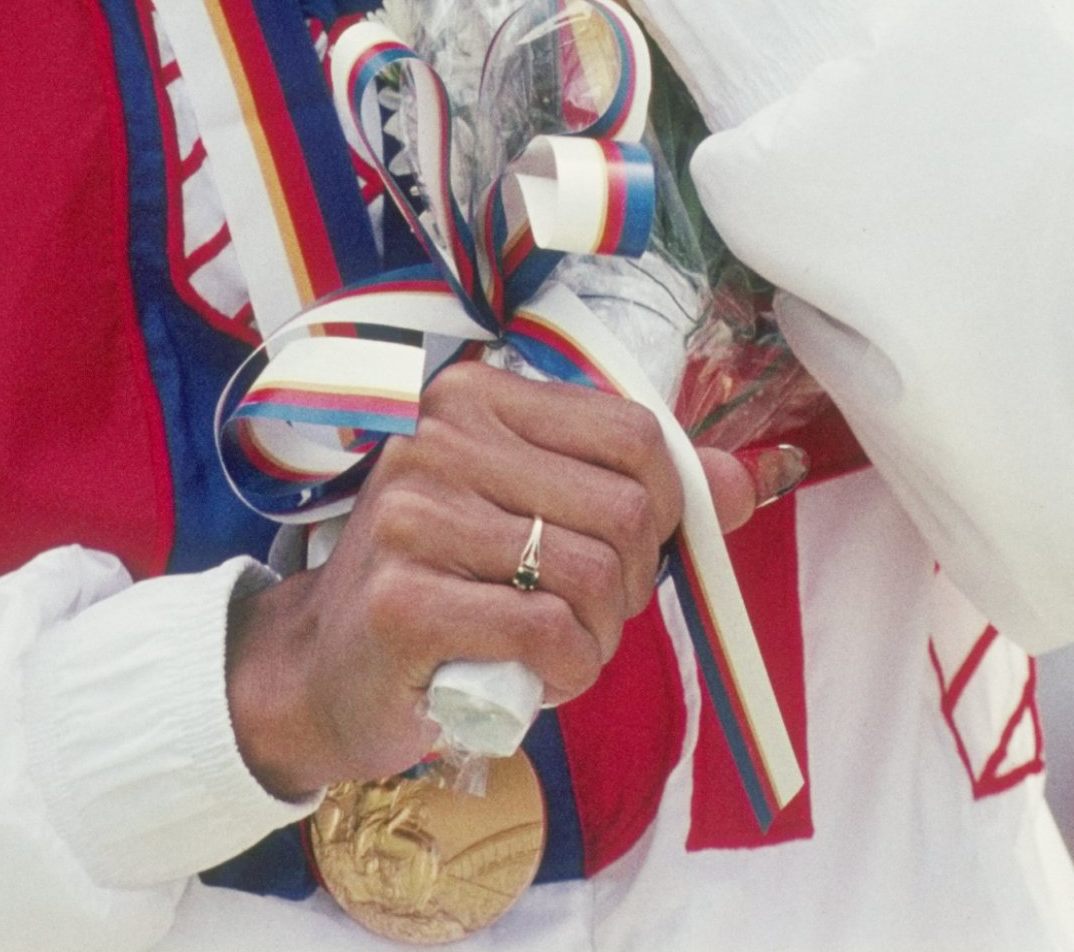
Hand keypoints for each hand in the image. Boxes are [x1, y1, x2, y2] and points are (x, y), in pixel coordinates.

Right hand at [224, 362, 754, 799]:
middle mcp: (440, 435)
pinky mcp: (403, 598)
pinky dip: (562, 673)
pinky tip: (525, 678)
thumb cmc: (446, 584)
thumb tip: (749, 479)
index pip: (633, 432)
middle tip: (583, 618)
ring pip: (592, 578)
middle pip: (627, 510)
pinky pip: (545, 634)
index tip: (632, 554)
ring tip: (549, 652)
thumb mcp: (536, 514)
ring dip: (595, 642)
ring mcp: (414, 512)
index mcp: (479, 395)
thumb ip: (637, 489)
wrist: (324, 669)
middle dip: (630, 589)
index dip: (666, 507)